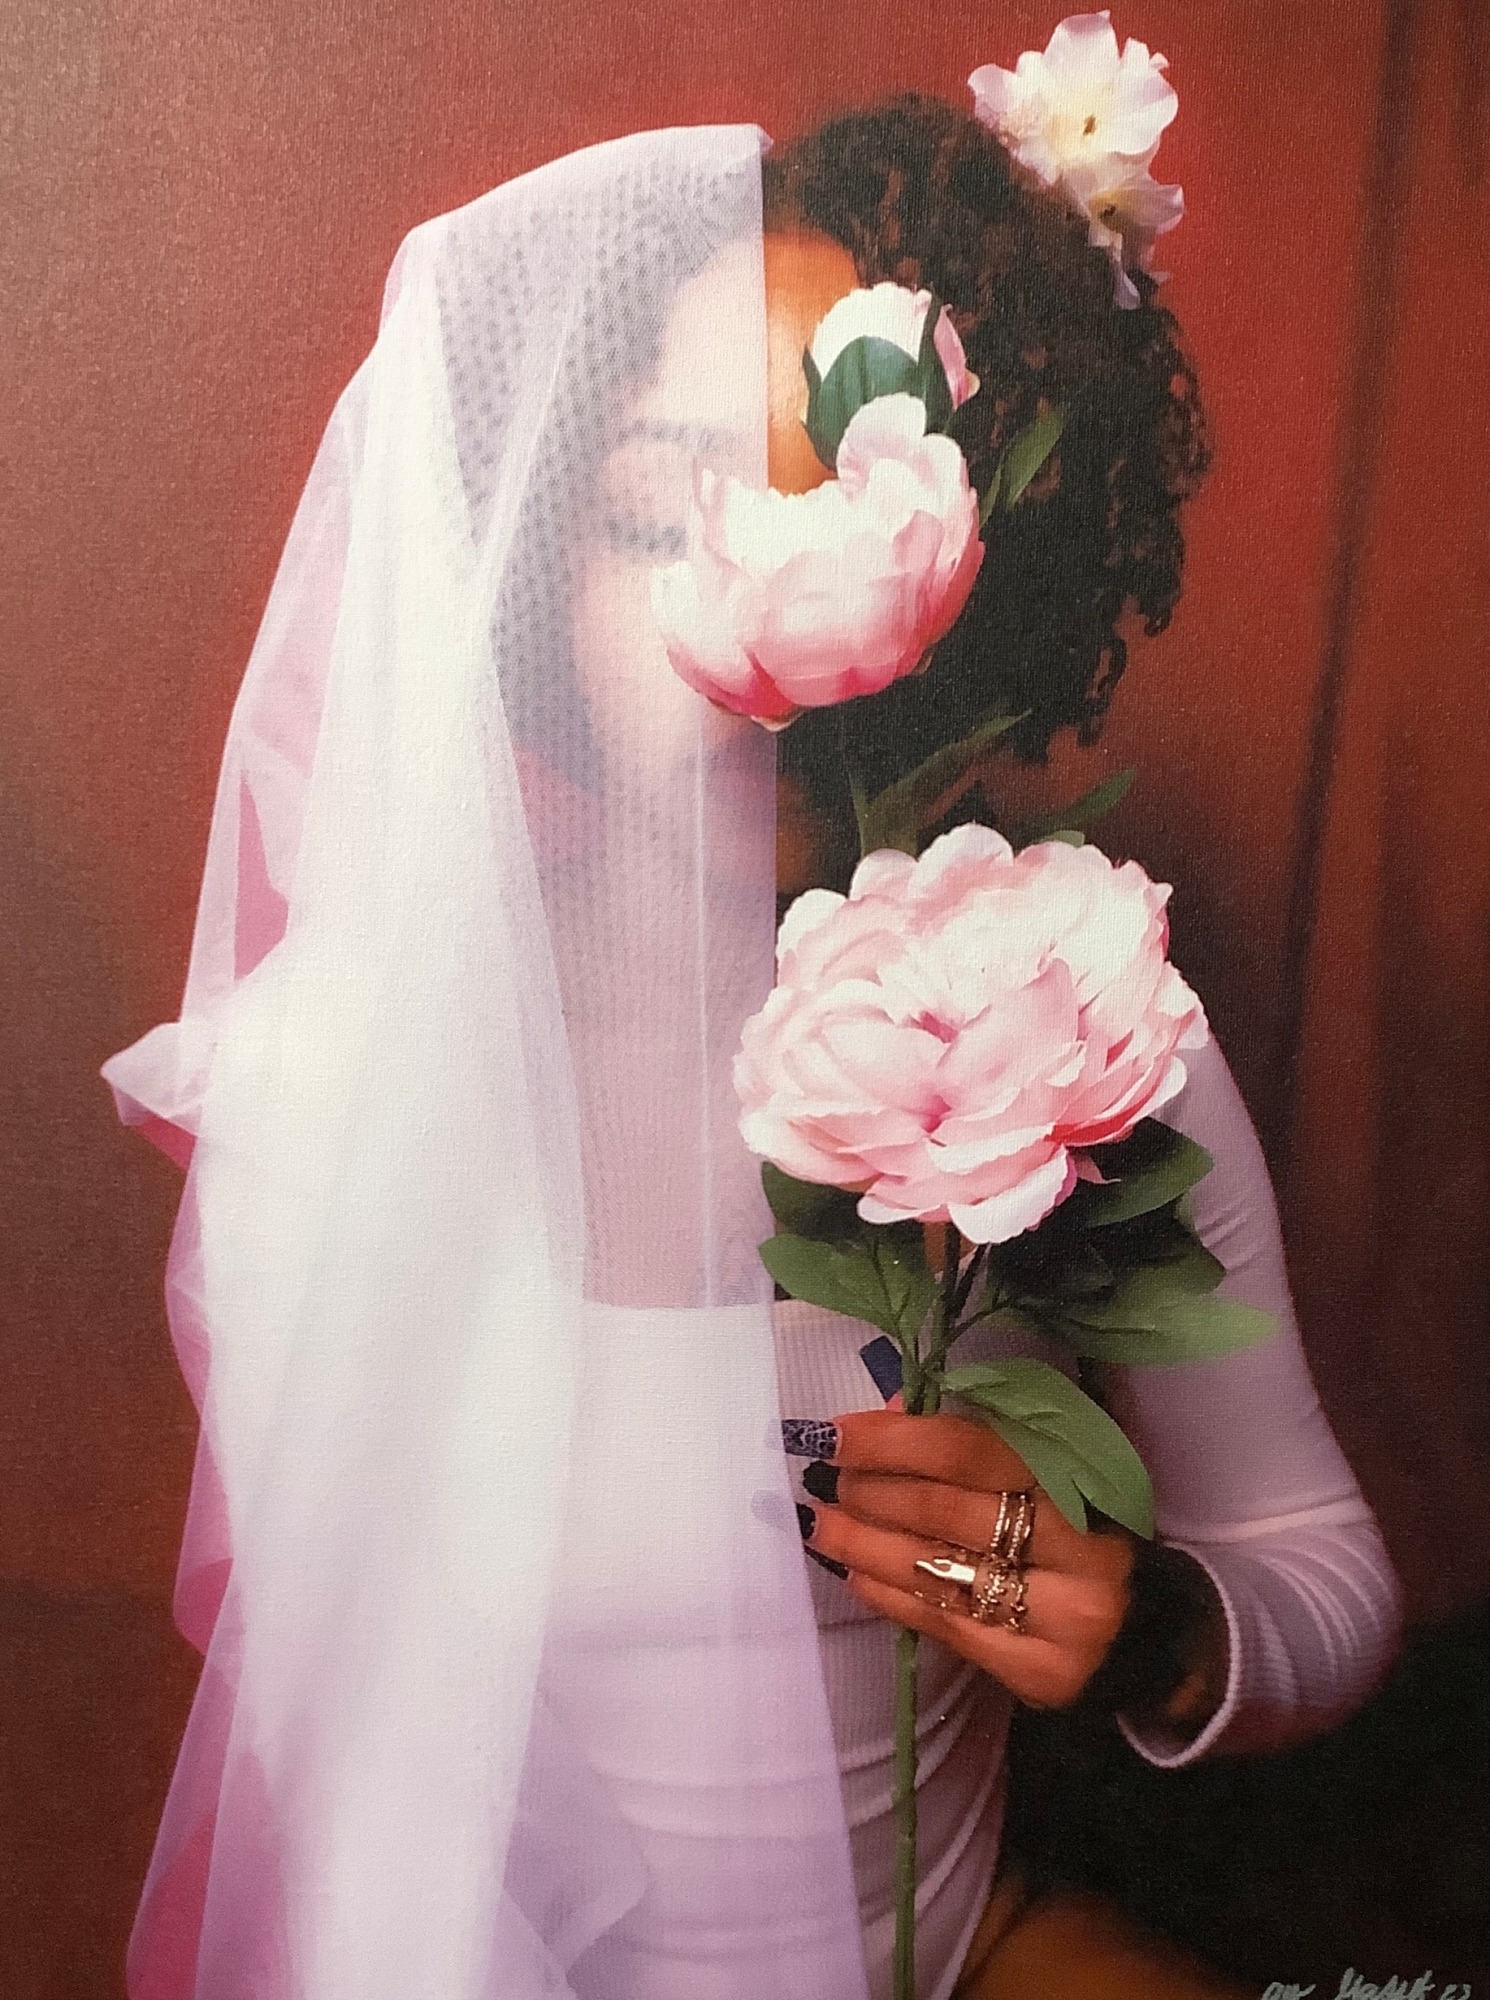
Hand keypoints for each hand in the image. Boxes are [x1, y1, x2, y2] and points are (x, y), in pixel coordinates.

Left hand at [800, 1408, 1136, 1709]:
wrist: (1146, 1629)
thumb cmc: (1079, 1529)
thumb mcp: (1046, 1468)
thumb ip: (975, 1440)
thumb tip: (889, 1416)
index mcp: (1079, 1476)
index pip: (968, 1451)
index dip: (893, 1441)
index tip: (836, 1433)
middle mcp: (1079, 1545)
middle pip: (944, 1511)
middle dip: (870, 1492)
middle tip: (824, 1480)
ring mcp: (1064, 1614)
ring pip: (937, 1571)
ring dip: (862, 1543)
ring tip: (821, 1524)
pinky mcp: (1042, 1670)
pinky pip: (944, 1624)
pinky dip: (889, 1595)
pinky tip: (855, 1574)